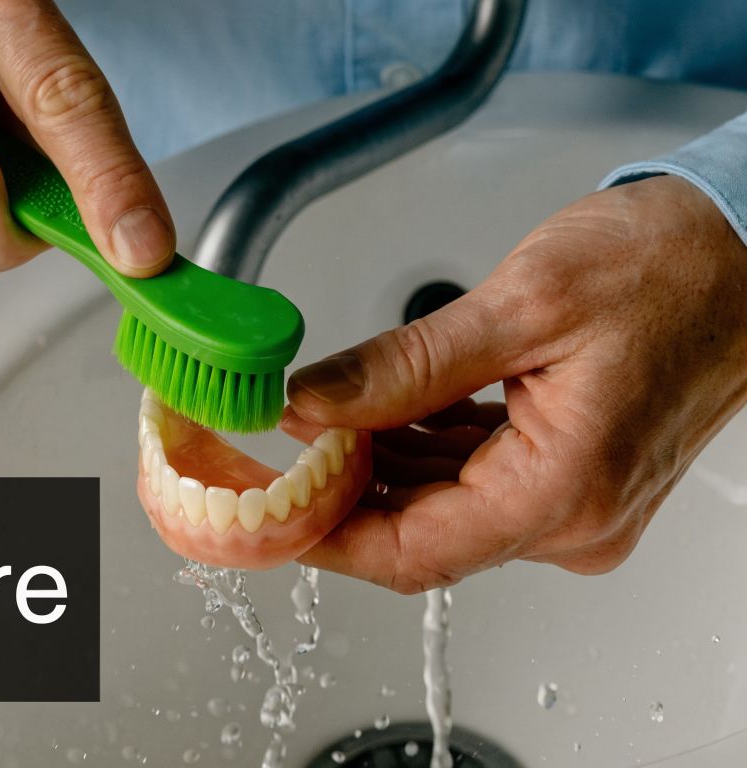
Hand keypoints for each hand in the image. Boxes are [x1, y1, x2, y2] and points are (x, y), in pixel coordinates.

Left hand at [286, 175, 746, 592]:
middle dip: (334, 496)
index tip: (259, 509)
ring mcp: (575, 504)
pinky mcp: (570, 476)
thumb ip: (402, 367)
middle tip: (264, 455)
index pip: (412, 552)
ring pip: (440, 508)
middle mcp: (574, 519)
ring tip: (311, 419)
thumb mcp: (520, 306)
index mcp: (565, 491)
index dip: (322, 537)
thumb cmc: (671, 267)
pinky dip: (417, 452)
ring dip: (371, 468)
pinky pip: (472, 481)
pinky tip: (378, 411)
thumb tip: (308, 406)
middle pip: (419, 535)